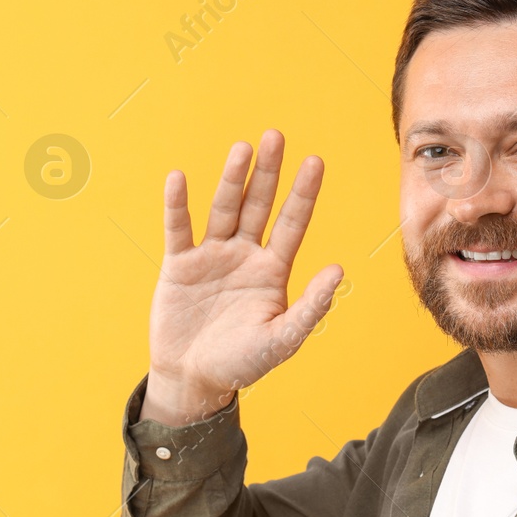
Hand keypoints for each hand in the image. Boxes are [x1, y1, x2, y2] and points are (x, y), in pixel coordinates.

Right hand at [140, 129, 342, 426]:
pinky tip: (179, 178)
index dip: (303, 193)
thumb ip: (310, 307)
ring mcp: (212, 256)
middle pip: (259, 205)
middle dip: (268, 172)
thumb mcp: (283, 339)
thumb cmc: (242, 364)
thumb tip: (339, 270)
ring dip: (232, 179)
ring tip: (242, 149)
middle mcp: (244, 255)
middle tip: (276, 136)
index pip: (292, 223)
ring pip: (224, 209)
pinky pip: (178, 229)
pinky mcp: (179, 265)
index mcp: (273, 270)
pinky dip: (177, 205)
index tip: (315, 161)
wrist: (194, 380)